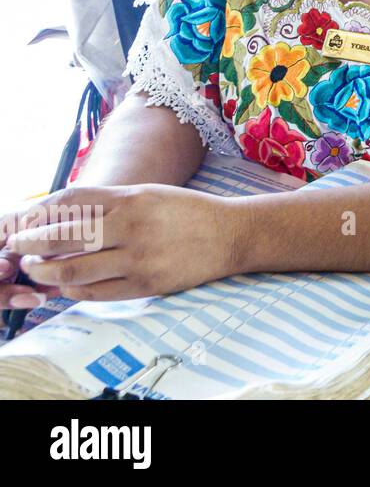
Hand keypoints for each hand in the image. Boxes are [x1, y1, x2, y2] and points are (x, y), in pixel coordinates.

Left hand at [0, 185, 243, 304]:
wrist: (231, 235)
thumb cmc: (187, 212)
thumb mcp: (149, 194)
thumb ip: (109, 203)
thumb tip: (60, 213)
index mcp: (132, 199)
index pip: (71, 203)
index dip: (40, 213)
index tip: (25, 221)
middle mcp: (132, 227)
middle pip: (64, 237)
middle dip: (31, 244)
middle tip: (17, 247)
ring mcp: (139, 259)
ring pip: (74, 270)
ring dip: (46, 271)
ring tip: (35, 268)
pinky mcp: (146, 285)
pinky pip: (97, 292)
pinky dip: (74, 290)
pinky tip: (66, 284)